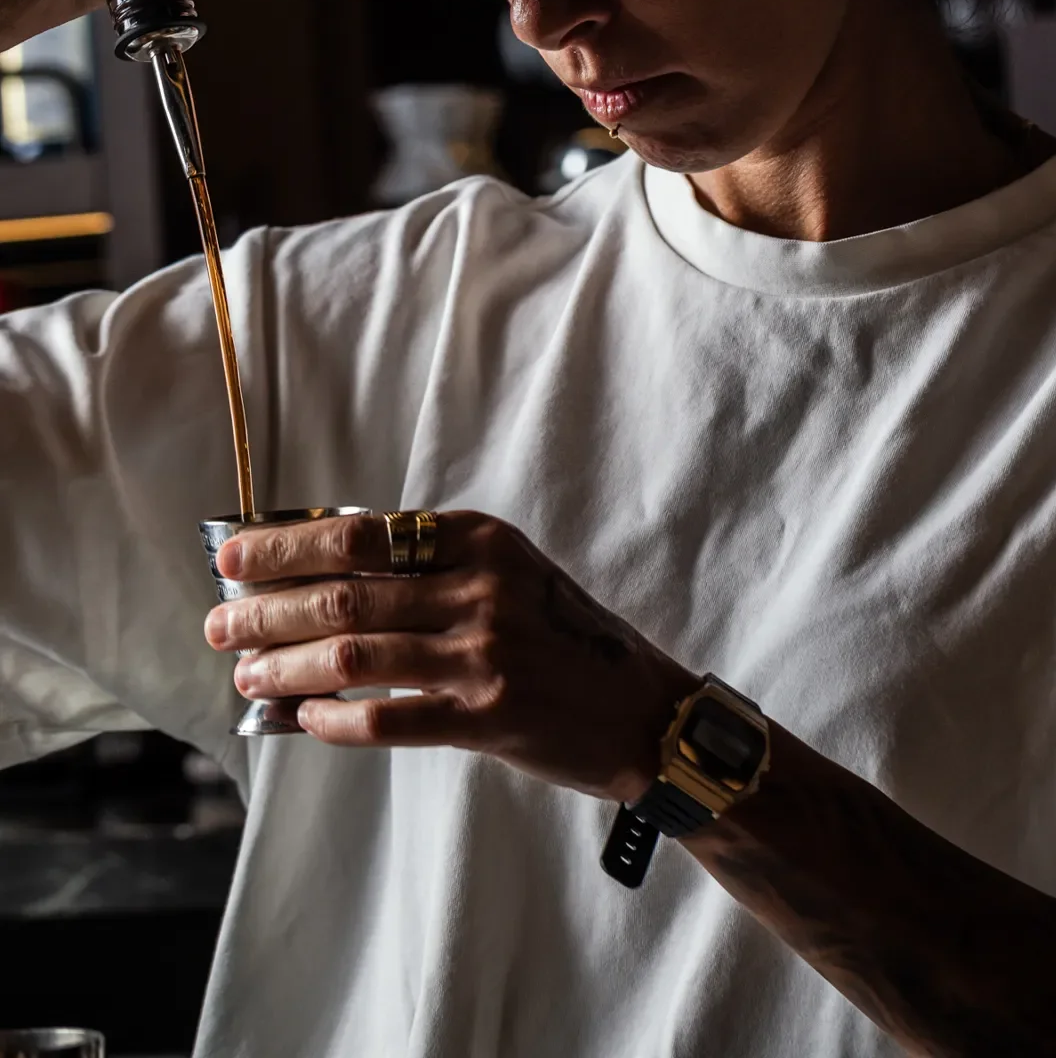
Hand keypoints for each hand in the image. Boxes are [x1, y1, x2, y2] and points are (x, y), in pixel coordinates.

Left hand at [204, 510, 694, 799]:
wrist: (639, 707)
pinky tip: (302, 718)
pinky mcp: (488, 716)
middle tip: (219, 624)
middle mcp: (482, 587)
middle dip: (268, 609)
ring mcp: (485, 653)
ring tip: (247, 674)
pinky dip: (333, 719)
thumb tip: (320, 573)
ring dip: (285, 666)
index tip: (234, 557)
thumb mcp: (508, 574)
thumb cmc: (561, 636)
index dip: (287, 547)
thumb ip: (430, 566)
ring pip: (354, 655)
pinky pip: (387, 717)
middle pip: (346, 594)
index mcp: (481, 539)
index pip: (361, 534)